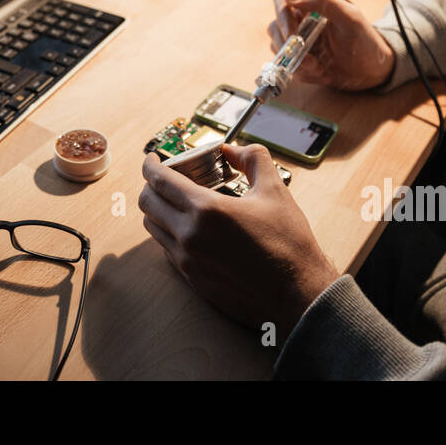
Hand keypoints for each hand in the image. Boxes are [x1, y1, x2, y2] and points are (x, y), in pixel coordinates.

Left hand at [139, 143, 340, 340]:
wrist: (298, 295)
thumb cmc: (289, 244)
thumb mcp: (275, 191)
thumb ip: (253, 159)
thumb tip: (231, 149)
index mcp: (206, 210)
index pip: (159, 181)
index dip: (150, 165)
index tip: (152, 158)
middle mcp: (189, 236)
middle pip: (147, 203)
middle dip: (151, 185)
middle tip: (165, 179)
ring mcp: (188, 261)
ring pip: (153, 228)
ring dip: (158, 210)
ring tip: (177, 203)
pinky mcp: (192, 280)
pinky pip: (167, 250)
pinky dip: (170, 234)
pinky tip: (189, 229)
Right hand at [267, 0, 395, 90]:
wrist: (373, 70)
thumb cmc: (366, 41)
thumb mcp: (351, 18)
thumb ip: (325, 1)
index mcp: (314, 1)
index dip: (282, 15)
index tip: (293, 34)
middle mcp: (302, 18)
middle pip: (275, 26)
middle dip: (289, 46)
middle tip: (310, 58)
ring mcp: (299, 39)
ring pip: (278, 48)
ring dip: (297, 61)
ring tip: (319, 67)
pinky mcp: (300, 58)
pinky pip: (287, 65)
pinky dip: (302, 72)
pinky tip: (321, 72)